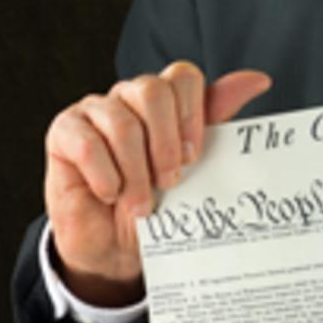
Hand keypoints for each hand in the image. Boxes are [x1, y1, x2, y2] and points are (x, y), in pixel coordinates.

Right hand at [44, 61, 271, 305]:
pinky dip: (105, 175)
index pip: (183, 76)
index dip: (193, 114)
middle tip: (169, 181)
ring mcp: (94, 110)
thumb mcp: (192, 166)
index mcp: (163, 101)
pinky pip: (87, 142)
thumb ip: (216, 120)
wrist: (116, 246)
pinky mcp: (64, 131)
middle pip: (152, 90)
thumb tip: (258, 80)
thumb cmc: (155, 203)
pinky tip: (110, 194)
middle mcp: (128, 97)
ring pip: (122, 122)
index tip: (194, 156)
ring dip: (136, 172)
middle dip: (166, 143)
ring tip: (140, 203)